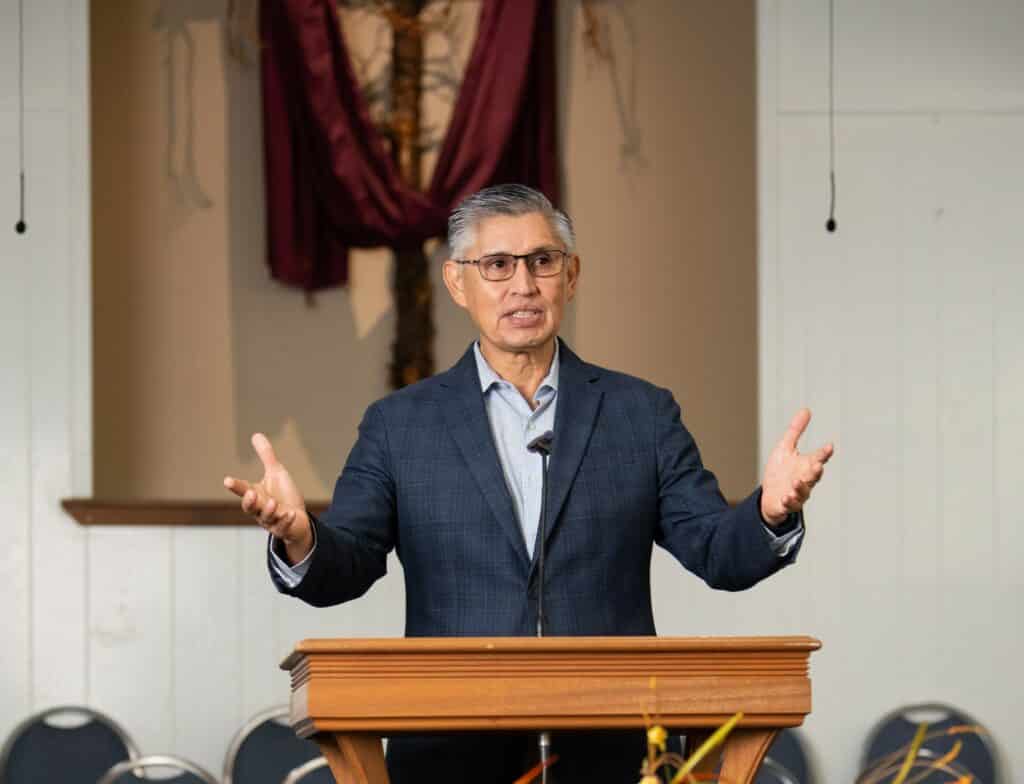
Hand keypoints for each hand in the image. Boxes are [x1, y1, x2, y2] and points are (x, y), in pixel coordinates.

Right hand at [223, 433, 312, 563]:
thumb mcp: (276, 472)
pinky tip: (291, 514)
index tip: (227, 480)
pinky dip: (285, 521)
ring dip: (268, 511)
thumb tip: (256, 435)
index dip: (235, 486)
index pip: (242, 490)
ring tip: (272, 502)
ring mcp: (271, 521)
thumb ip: (266, 456)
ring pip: (265, 518)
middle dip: (249, 502)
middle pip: (250, 508)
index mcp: (256, 495)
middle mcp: (259, 510)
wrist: (297, 519)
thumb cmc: (284, 495)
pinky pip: (282, 527)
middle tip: (250, 493)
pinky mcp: (283, 529)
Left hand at [760, 408, 833, 525]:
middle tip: (817, 466)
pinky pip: (790, 504)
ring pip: (803, 492)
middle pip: (814, 476)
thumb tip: (806, 410)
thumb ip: (796, 430)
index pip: (818, 458)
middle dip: (816, 471)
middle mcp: (805, 480)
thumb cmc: (781, 471)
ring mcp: (797, 493)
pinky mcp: (786, 504)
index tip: (829, 446)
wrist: (770, 496)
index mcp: (806, 465)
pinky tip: (786, 497)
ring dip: (802, 487)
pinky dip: (789, 501)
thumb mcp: (785, 447)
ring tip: (797, 481)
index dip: (824, 453)